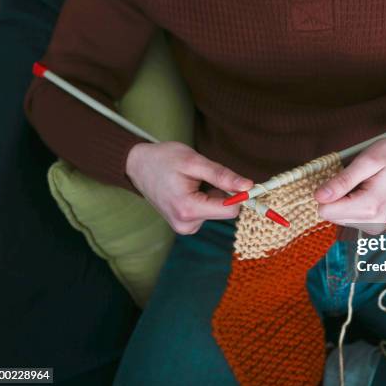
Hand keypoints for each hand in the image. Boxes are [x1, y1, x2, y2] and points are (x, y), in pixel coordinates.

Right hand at [126, 141, 252, 234]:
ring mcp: (184, 227)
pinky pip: (207, 212)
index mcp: (188, 209)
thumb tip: (248, 186)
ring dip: (212, 195)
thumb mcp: (194, 161)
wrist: (137, 165)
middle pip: (224, 212)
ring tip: (192, 182)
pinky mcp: (185, 224)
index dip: (239, 195)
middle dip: (222, 193)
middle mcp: (186, 224)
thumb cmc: (164, 159)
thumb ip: (222, 176)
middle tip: (206, 176)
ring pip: (216, 211)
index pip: (231, 211)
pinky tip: (189, 189)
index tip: (240, 181)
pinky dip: (205, 199)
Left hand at [314, 138, 385, 234]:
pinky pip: (348, 218)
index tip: (341, 178)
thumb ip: (342, 181)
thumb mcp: (366, 161)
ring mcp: (374, 227)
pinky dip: (350, 204)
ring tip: (362, 185)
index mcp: (370, 208)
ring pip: (338, 218)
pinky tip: (364, 192)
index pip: (326, 212)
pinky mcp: (373, 226)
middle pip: (331, 216)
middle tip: (355, 180)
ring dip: (344, 200)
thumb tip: (319, 196)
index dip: (327, 192)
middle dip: (337, 196)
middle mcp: (372, 223)